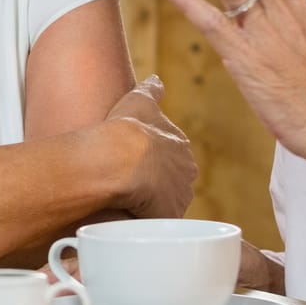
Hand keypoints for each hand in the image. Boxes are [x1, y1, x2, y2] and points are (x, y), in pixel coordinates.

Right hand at [105, 75, 198, 217]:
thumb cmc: (127, 129)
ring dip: (151, 206)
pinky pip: (157, 224)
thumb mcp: (138, 99)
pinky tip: (129, 221)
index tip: (137, 164)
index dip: (154, 161)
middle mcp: (185, 172)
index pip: (172, 157)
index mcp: (180, 146)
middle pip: (172, 183)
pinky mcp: (167, 218)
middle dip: (156, 186)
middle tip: (131, 187)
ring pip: (165, 204)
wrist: (120, 160)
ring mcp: (178, 197)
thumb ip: (150, 89)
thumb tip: (156, 79)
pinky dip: (146, 223)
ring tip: (127, 206)